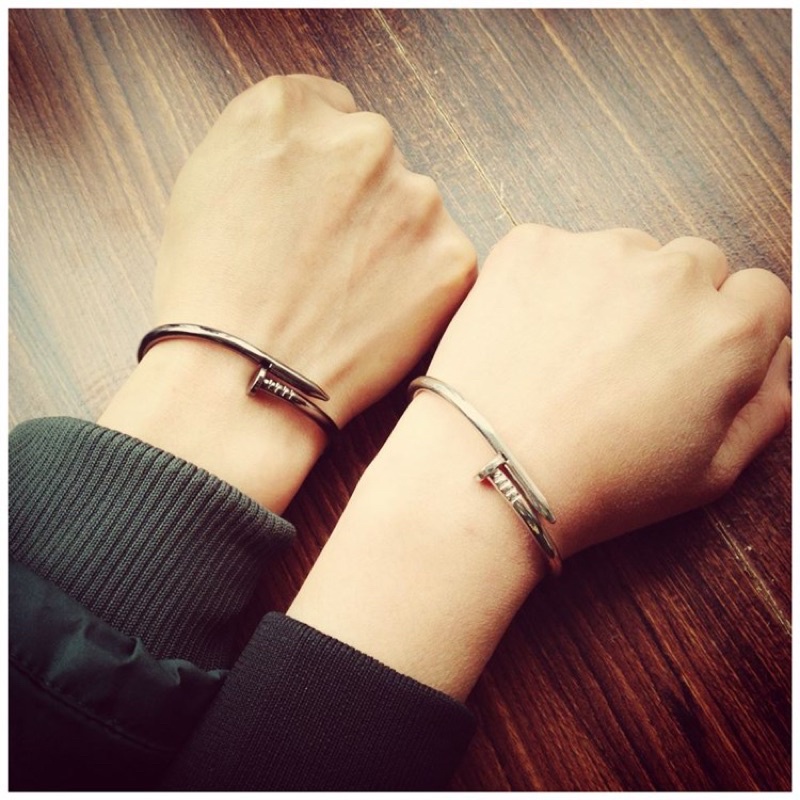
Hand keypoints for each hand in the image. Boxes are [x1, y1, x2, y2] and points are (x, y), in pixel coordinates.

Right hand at [100, 75, 474, 510]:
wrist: (243, 379)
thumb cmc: (211, 295)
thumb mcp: (205, 185)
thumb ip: (265, 144)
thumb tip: (307, 143)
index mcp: (289, 110)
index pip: (327, 109)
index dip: (319, 164)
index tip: (315, 201)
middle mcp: (362, 138)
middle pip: (374, 157)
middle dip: (357, 197)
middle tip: (328, 259)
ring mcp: (416, 198)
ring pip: (413, 208)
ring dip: (392, 239)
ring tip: (349, 297)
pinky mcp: (452, 257)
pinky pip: (441, 258)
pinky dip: (420, 284)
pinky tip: (379, 316)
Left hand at [287, 223, 789, 698]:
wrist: (490, 470)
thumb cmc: (597, 483)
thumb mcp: (710, 473)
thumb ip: (763, 405)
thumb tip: (776, 357)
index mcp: (728, 330)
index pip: (759, 293)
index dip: (728, 326)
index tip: (692, 352)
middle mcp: (672, 275)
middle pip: (695, 265)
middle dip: (672, 303)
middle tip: (623, 358)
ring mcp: (598, 252)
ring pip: (626, 253)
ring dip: (610, 287)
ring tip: (567, 352)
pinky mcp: (534, 245)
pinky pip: (559, 251)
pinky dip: (550, 281)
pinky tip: (530, 335)